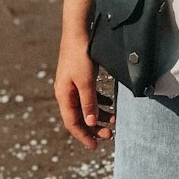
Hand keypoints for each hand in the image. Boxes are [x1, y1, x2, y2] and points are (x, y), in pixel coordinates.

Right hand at [54, 29, 114, 149]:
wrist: (78, 32)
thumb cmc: (80, 56)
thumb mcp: (86, 81)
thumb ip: (88, 103)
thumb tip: (91, 123)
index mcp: (64, 96)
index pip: (72, 123)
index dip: (84, 136)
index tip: (96, 146)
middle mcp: (66, 92)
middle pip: (80, 117)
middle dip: (95, 127)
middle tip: (110, 135)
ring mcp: (72, 84)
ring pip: (86, 106)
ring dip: (99, 115)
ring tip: (114, 120)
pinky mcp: (79, 76)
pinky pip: (89, 95)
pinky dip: (100, 101)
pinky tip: (110, 103)